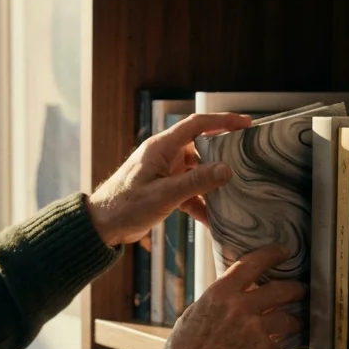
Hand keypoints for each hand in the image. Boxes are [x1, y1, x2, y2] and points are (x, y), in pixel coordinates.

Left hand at [87, 112, 252, 246]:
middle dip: (222, 155)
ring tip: (235, 193)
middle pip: (200, 147)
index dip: (222, 121)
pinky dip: (200, 204)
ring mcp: (164, 172)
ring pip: (196, 172)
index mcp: (161, 147)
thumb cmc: (126, 206)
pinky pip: (188, 192)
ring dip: (212, 185)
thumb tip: (226, 169)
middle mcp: (164, 155)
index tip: (246, 123)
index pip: (197, 124)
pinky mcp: (163, 190)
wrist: (102, 227)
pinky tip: (213, 220)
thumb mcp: (164, 195)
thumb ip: (196, 182)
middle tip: (247, 161)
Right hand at [162, 245, 304, 348]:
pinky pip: (280, 347)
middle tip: (301, 289)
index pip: (252, 263)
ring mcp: (255, 329)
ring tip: (294, 324)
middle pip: (281, 289)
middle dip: (295, 289)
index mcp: (221, 293)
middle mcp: (241, 306)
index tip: (283, 251)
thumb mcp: (194, 314)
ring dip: (293, 322)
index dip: (271, 254)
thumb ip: (216, 303)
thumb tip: (227, 297)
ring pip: (288, 319)